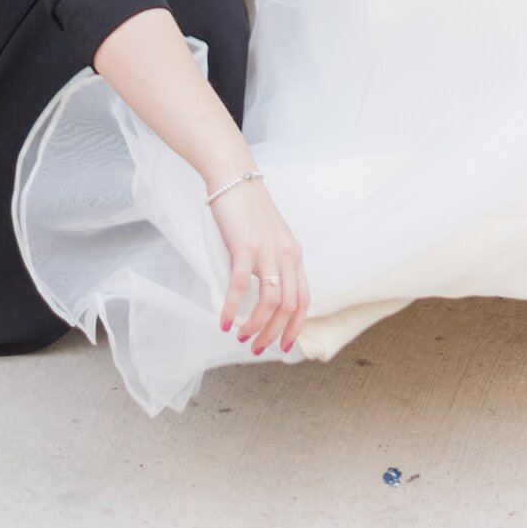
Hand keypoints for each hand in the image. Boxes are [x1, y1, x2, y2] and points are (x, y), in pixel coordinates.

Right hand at [209, 176, 308, 356]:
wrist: (235, 179)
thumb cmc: (249, 212)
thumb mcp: (271, 239)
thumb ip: (273, 264)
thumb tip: (266, 296)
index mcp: (294, 255)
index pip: (303, 299)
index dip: (296, 327)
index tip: (284, 346)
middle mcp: (286, 255)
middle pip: (289, 306)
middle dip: (274, 334)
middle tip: (257, 348)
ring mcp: (267, 251)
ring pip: (270, 302)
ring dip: (255, 326)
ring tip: (241, 337)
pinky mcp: (245, 247)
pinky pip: (241, 287)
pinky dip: (232, 308)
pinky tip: (223, 321)